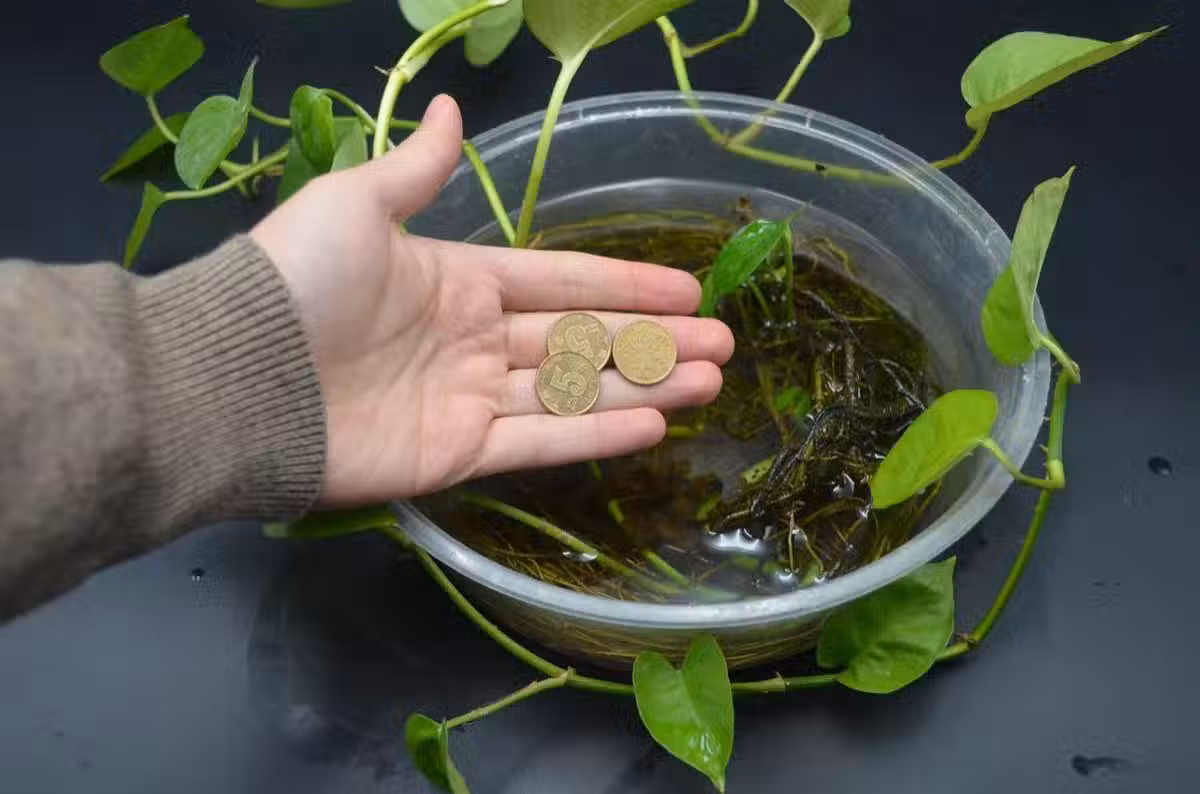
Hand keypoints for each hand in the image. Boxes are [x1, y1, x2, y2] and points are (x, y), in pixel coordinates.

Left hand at [251, 95, 733, 505]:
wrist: (236, 377)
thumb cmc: (299, 282)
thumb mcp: (357, 204)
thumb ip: (418, 168)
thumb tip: (452, 109)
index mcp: (457, 279)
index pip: (561, 279)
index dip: (626, 283)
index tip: (688, 289)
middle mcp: (472, 341)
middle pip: (581, 339)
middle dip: (654, 341)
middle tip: (725, 345)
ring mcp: (467, 401)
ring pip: (573, 392)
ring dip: (643, 386)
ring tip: (710, 382)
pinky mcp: (456, 456)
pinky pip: (538, 443)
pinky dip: (594, 435)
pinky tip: (653, 426)